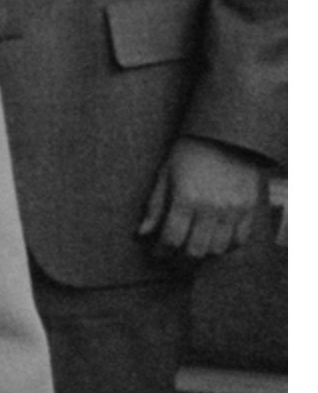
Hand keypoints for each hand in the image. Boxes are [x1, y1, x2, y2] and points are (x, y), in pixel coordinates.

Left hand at [137, 137, 268, 260]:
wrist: (227, 134)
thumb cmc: (189, 152)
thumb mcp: (165, 174)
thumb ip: (155, 206)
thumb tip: (142, 232)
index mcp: (187, 198)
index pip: (172, 239)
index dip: (161, 251)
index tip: (157, 252)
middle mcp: (212, 208)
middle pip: (195, 250)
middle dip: (180, 258)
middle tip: (173, 255)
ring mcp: (234, 209)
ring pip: (218, 249)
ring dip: (203, 253)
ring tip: (193, 248)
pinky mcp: (250, 208)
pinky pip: (240, 240)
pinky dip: (227, 246)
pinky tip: (215, 241)